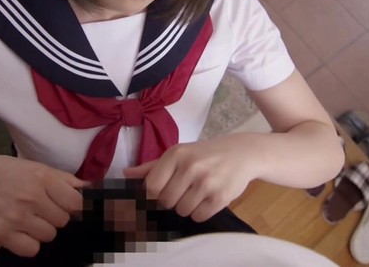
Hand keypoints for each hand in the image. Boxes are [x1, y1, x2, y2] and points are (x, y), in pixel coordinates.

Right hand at [0, 155, 87, 256]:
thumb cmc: (3, 171)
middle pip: (63, 221)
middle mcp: (31, 197)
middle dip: (55, 216)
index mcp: (42, 177)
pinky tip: (20, 230)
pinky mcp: (3, 234)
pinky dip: (29, 243)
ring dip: (42, 229)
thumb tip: (90, 189)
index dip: (75, 207)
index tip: (68, 207)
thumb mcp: (33, 166)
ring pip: (49, 236)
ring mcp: (17, 217)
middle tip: (40, 208)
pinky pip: (32, 249)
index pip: (77, 203)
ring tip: (27, 217)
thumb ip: (63, 179)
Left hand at [122, 135, 258, 221]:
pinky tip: (207, 199)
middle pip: (165, 201)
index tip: (161, 193)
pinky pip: (199, 217)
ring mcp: (206, 182)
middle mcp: (190, 167)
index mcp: (176, 154)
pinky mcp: (221, 197)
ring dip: (187, 207)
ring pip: (182, 211)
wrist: (242, 153)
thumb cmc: (205, 154)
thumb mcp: (179, 153)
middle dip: (171, 201)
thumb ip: (152, 166)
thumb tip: (126, 174)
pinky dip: (201, 212)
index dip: (153, 195)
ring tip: (197, 193)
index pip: (151, 187)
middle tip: (183, 191)